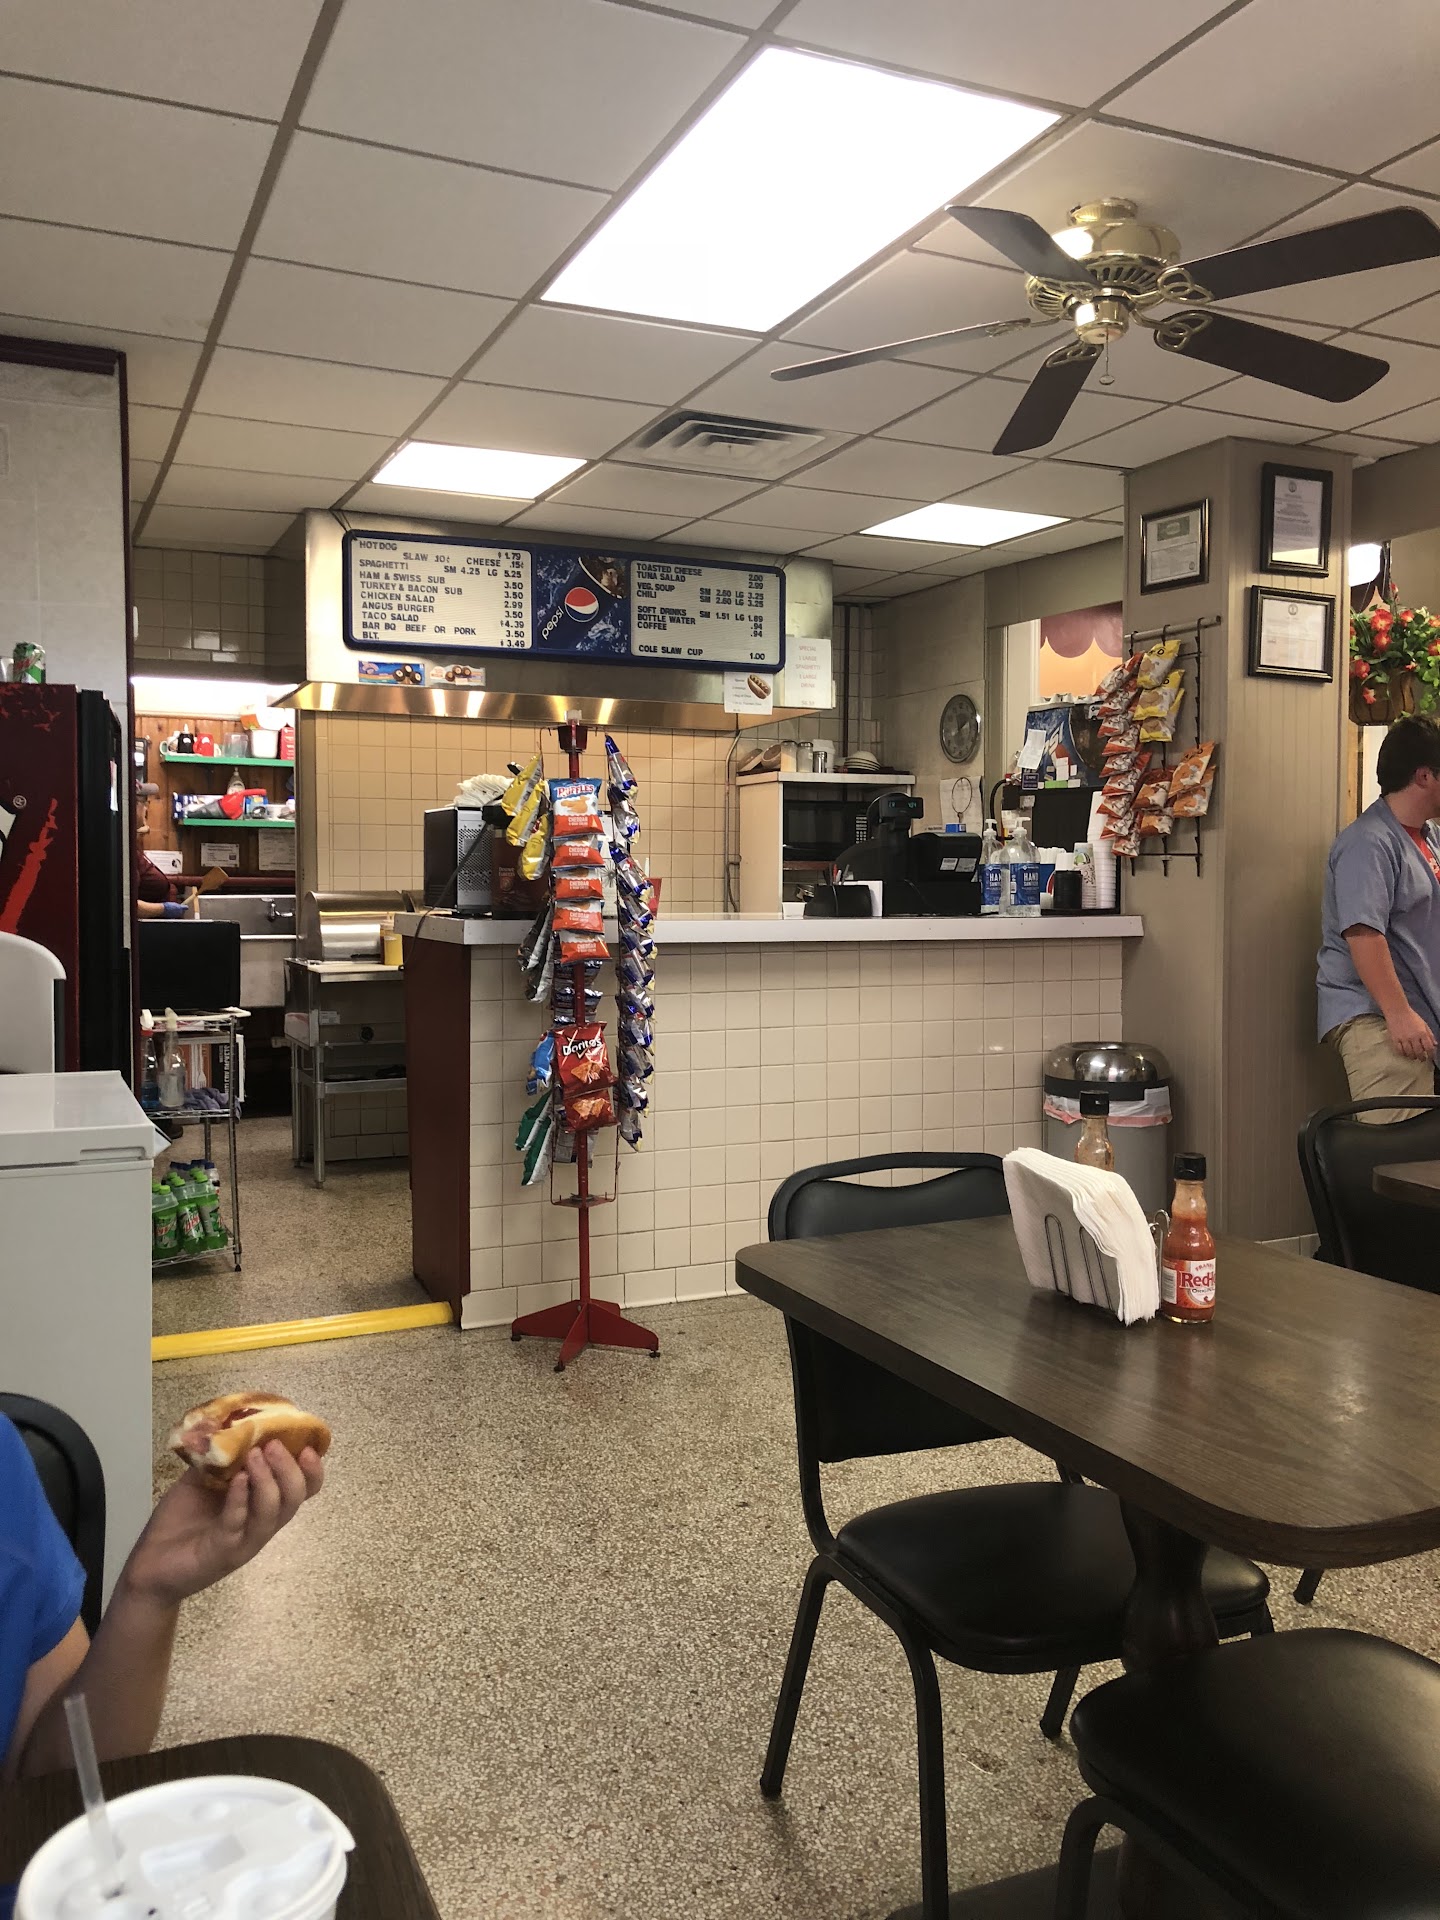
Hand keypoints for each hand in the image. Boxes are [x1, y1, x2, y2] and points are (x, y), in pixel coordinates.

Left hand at [120, 1443, 324, 1609]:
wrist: (150, 1564)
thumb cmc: (179, 1522)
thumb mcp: (202, 1480)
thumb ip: (220, 1459)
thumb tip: (231, 1424)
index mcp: (262, 1506)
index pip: (303, 1489)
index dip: (312, 1469)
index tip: (306, 1445)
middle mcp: (262, 1524)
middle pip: (296, 1498)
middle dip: (290, 1468)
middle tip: (273, 1445)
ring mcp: (245, 1541)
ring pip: (273, 1513)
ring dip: (268, 1480)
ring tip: (255, 1455)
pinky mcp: (223, 1553)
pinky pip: (238, 1524)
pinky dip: (240, 1499)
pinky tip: (237, 1480)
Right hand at [1387, 1005, 1436, 1060]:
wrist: (1397, 1011)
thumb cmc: (1412, 1017)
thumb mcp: (1424, 1024)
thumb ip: (1430, 1034)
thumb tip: (1435, 1045)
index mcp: (1422, 1033)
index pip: (1429, 1047)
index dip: (1431, 1054)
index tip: (1430, 1057)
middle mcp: (1413, 1037)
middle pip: (1419, 1052)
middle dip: (1422, 1057)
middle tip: (1422, 1059)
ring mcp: (1403, 1039)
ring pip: (1409, 1052)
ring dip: (1412, 1056)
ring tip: (1414, 1057)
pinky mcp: (1395, 1039)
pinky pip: (1399, 1050)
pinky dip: (1403, 1053)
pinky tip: (1405, 1053)